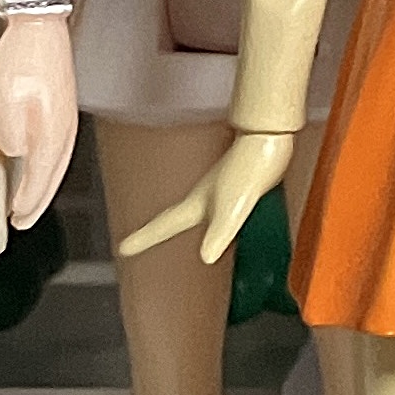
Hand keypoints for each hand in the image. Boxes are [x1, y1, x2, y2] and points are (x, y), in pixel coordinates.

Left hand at [0, 12, 77, 226]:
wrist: (39, 19)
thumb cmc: (24, 53)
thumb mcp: (7, 96)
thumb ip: (11, 133)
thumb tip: (13, 154)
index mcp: (53, 131)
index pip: (40, 179)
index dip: (27, 202)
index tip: (16, 219)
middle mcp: (65, 127)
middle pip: (53, 175)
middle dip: (38, 201)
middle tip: (23, 219)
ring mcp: (66, 115)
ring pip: (57, 162)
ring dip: (43, 184)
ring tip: (29, 198)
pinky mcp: (61, 103)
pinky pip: (56, 146)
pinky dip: (47, 164)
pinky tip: (35, 162)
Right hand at [119, 129, 292, 264]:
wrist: (271, 137)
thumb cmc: (251, 167)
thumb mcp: (235, 207)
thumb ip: (221, 233)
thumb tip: (206, 257)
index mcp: (198, 203)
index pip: (164, 225)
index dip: (144, 238)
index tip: (123, 249)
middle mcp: (204, 198)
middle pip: (171, 218)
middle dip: (154, 232)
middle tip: (132, 245)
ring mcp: (219, 191)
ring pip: (193, 213)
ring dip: (178, 224)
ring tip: (166, 232)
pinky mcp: (237, 188)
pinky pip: (215, 209)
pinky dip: (210, 220)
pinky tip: (220, 221)